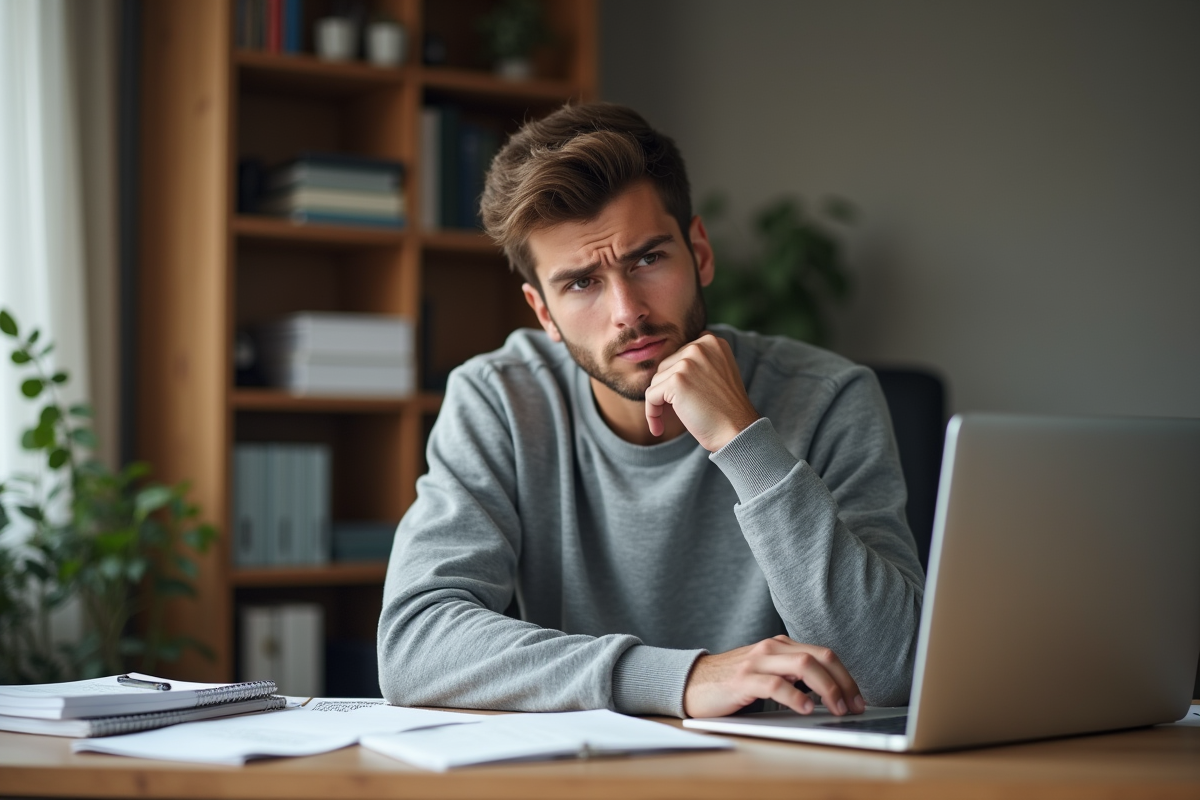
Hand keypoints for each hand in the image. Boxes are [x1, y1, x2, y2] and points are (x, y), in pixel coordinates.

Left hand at [644, 332, 759, 450]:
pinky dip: (652, 414)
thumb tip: (664, 366)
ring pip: (656, 381)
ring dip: (660, 402)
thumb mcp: (718, 373)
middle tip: (681, 409)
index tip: (684, 396)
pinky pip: (650, 396)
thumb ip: (697, 362)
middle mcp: (700, 346)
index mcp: (712, 342)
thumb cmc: (725, 408)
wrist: (737, 430)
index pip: (680, 355)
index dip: (678, 377)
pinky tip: (658, 429)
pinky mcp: (676, 381)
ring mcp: (688, 362)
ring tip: (674, 418)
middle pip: (666, 366)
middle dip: (668, 389)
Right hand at [683, 635, 866, 718]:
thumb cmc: (732, 682)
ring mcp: (757, 662)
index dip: (846, 677)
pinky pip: (775, 684)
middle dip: (843, 683)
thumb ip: (792, 676)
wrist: (691, 682)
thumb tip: (827, 695)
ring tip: (837, 709)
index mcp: (781, 646)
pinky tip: (806, 709)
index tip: (858, 699)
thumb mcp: (767, 673)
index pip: (824, 654)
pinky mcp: (742, 680)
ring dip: (827, 689)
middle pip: (820, 657)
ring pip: (803, 666)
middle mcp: (772, 648)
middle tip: (854, 707)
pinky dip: (795, 696)